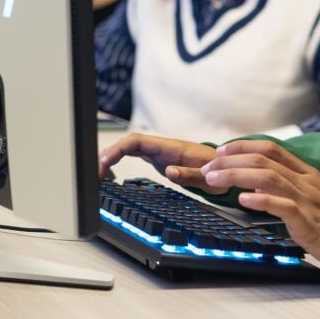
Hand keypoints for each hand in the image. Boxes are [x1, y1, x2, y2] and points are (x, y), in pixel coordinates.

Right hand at [97, 133, 221, 193]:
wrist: (225, 170)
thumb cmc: (217, 171)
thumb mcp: (208, 177)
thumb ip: (189, 174)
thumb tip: (169, 171)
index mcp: (169, 148)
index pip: (136, 141)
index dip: (117, 149)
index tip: (105, 162)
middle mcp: (160, 147)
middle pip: (126, 143)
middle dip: (107, 154)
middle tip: (94, 172)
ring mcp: (157, 152)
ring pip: (127, 148)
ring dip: (110, 156)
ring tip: (96, 172)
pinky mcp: (157, 158)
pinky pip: (132, 154)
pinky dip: (118, 159)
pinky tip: (109, 168)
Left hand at [200, 140, 319, 262]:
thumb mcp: (314, 194)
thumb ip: (289, 185)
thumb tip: (256, 180)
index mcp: (306, 173)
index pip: (272, 149)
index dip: (244, 146)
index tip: (222, 151)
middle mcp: (305, 181)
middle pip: (263, 161)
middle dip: (231, 162)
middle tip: (208, 169)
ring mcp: (307, 200)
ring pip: (268, 178)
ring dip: (236, 176)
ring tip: (214, 180)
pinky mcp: (308, 221)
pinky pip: (283, 206)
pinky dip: (261, 200)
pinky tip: (244, 199)